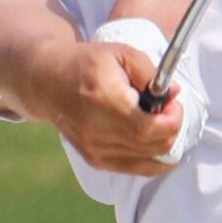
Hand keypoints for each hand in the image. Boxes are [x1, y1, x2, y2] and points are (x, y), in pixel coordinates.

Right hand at [26, 38, 192, 176]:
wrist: (47, 82)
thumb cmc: (86, 63)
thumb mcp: (121, 54)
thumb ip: (151, 73)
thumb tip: (174, 93)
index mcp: (105, 100)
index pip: (151, 127)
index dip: (173, 119)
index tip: (172, 104)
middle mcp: (98, 131)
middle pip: (155, 146)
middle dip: (171, 129)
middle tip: (166, 110)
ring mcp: (95, 150)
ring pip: (149, 160)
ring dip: (162, 142)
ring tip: (155, 121)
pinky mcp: (95, 160)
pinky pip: (136, 168)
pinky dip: (151, 157)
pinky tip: (151, 140)